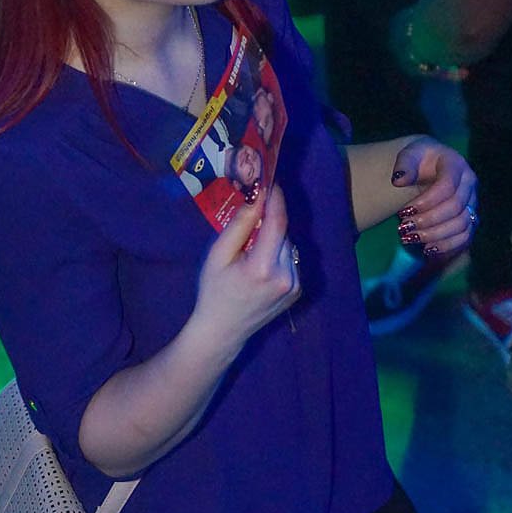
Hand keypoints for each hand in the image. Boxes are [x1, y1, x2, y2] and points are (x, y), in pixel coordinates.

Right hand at [193, 185, 300, 352]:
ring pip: (288, 246)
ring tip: (251, 252)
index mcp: (263, 267)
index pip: (278, 222)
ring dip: (274, 240)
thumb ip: (239, 225)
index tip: (271, 181)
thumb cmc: (214, 290)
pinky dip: (279, 255)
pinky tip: (261, 267)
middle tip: (249, 223)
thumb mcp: (218, 255)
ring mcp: (295, 286)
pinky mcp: (298, 291)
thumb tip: (257, 197)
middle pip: (283, 233)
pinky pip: (291, 260)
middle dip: (269, 223)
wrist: (223, 330)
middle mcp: (286, 276)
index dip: (276, 199)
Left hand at [390, 136, 477, 255]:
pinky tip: (427, 249)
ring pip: (462, 225)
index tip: (403, 211)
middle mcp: (469, 183)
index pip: (447, 186)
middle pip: (455, 208)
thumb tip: (398, 180)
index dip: (426, 202)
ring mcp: (472, 202)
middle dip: (428, 221)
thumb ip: (404, 164)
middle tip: (403, 227)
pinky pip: (465, 237)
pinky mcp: (470, 218)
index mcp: (456, 164)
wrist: (427, 165)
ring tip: (410, 238)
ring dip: (435, 235)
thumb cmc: (418, 160)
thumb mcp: (409, 154)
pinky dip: (447, 246)